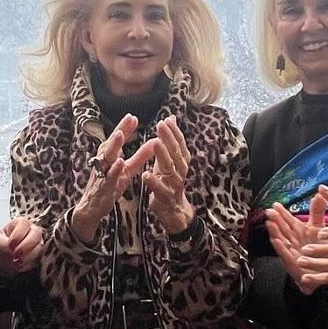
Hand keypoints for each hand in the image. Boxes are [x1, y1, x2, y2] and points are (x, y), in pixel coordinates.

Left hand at [0, 217, 43, 275]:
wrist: (1, 259)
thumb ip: (5, 246)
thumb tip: (13, 253)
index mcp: (20, 223)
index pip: (24, 224)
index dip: (18, 234)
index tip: (10, 245)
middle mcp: (31, 231)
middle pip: (36, 234)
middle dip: (26, 246)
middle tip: (15, 255)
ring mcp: (37, 243)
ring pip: (39, 248)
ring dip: (27, 257)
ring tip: (15, 263)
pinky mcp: (39, 255)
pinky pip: (38, 259)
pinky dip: (28, 264)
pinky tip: (19, 267)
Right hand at [72, 114, 155, 242]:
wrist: (92, 208)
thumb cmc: (110, 185)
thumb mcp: (128, 170)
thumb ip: (140, 156)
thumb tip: (154, 142)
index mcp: (109, 156)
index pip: (118, 139)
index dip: (125, 127)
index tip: (134, 116)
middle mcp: (103, 162)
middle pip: (111, 143)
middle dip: (120, 130)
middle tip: (129, 118)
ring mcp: (102, 173)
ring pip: (106, 157)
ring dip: (113, 145)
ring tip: (120, 134)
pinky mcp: (103, 187)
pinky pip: (108, 177)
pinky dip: (113, 169)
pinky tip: (120, 162)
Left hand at [143, 115, 195, 234]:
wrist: (174, 210)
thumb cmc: (168, 181)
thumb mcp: (170, 160)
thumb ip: (170, 141)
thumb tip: (171, 118)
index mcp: (181, 161)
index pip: (179, 144)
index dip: (174, 132)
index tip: (166, 119)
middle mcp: (180, 171)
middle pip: (175, 152)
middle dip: (168, 138)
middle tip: (160, 125)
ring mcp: (174, 184)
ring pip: (170, 168)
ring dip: (163, 155)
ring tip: (155, 143)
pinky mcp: (165, 197)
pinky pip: (160, 189)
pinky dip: (154, 181)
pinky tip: (146, 174)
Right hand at [264, 193, 326, 294]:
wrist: (323, 272)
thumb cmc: (319, 249)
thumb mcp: (319, 228)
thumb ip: (317, 212)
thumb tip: (318, 194)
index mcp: (299, 232)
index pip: (289, 221)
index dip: (282, 213)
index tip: (275, 204)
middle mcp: (293, 241)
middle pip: (283, 229)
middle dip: (276, 220)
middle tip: (269, 211)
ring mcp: (292, 252)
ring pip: (282, 240)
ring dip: (275, 232)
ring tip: (269, 224)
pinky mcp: (293, 263)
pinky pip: (286, 254)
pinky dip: (280, 247)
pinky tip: (275, 240)